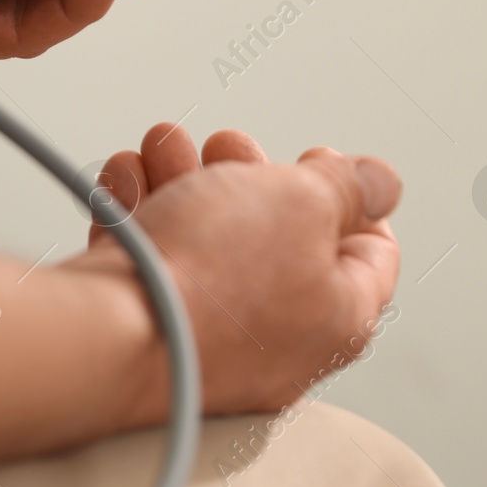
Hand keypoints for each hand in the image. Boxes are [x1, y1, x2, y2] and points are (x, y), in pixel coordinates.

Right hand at [65, 124, 400, 415]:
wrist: (105, 334)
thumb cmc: (208, 278)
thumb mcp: (302, 201)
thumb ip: (348, 184)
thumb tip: (381, 183)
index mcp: (338, 315)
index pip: (371, 250)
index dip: (350, 193)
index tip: (315, 160)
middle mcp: (278, 340)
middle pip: (276, 236)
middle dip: (245, 173)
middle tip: (224, 145)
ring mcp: (208, 341)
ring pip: (206, 240)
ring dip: (184, 178)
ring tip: (162, 147)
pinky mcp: (147, 333)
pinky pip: (152, 262)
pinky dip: (140, 213)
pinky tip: (128, 180)